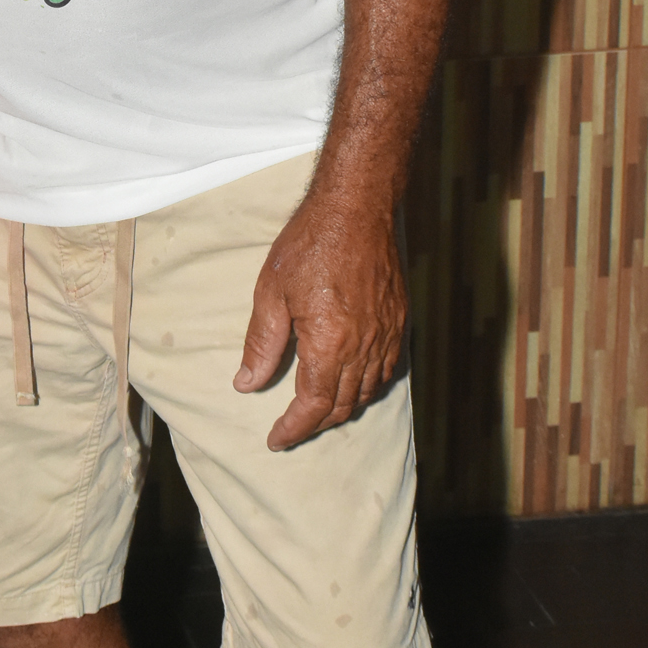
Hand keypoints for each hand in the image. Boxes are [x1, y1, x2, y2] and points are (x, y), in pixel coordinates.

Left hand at [232, 189, 407, 450]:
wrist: (357, 208)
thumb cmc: (310, 244)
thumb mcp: (271, 293)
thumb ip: (261, 344)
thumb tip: (247, 384)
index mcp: (329, 344)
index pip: (313, 406)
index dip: (293, 429)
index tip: (275, 439)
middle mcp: (364, 347)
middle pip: (342, 405)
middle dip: (315, 423)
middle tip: (290, 428)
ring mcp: (387, 335)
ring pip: (367, 391)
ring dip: (341, 407)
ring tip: (316, 411)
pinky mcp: (399, 321)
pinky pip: (387, 369)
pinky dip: (367, 386)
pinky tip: (352, 382)